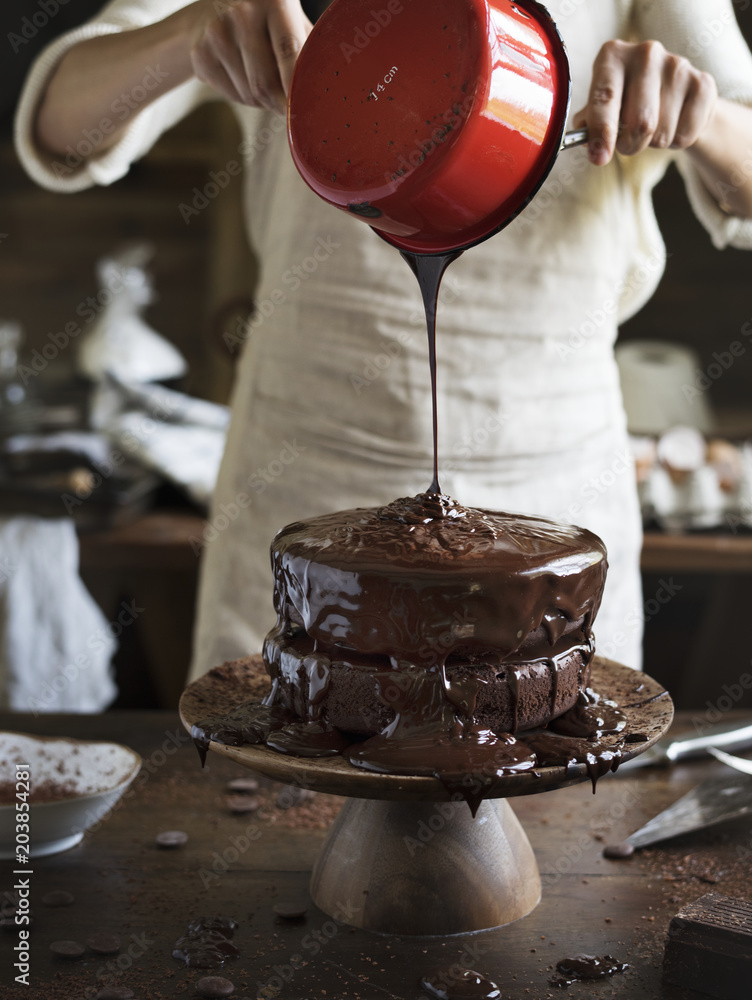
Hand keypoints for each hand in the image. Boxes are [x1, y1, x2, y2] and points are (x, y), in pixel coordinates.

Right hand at [188, 0, 312, 113]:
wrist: (213, 10)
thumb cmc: (268, 21)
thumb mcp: (292, 21)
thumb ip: (311, 49)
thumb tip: (334, 88)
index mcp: (274, 0)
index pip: (289, 52)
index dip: (297, 87)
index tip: (305, 110)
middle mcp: (242, 12)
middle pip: (265, 83)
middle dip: (281, 105)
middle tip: (290, 108)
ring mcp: (217, 32)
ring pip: (250, 94)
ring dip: (263, 101)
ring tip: (264, 79)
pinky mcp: (200, 53)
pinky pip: (233, 96)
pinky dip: (244, 97)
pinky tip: (243, 77)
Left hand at [573, 40, 717, 165]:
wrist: (672, 95)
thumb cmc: (627, 103)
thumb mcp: (602, 108)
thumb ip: (588, 124)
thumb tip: (587, 142)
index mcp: (612, 56)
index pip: (605, 97)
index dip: (602, 132)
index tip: (599, 157)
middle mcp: (645, 53)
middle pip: (639, 123)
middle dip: (629, 145)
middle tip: (627, 144)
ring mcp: (677, 65)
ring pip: (661, 133)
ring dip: (652, 144)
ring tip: (652, 127)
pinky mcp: (702, 83)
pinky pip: (684, 135)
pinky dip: (676, 142)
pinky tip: (673, 124)